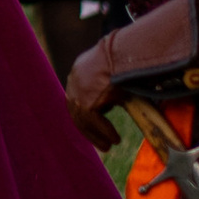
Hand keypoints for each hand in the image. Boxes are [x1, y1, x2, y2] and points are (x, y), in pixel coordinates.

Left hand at [64, 33, 121, 149]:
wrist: (124, 53)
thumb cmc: (124, 59)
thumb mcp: (114, 73)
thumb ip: (110, 86)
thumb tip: (122, 98)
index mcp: (78, 72)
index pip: (77, 98)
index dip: (85, 115)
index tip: (94, 126)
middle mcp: (74, 82)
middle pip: (76, 112)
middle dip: (89, 130)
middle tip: (102, 142)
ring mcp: (78, 93)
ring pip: (83, 121)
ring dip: (97, 135)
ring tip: (109, 145)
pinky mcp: (86, 102)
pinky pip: (94, 122)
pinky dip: (105, 131)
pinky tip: (115, 140)